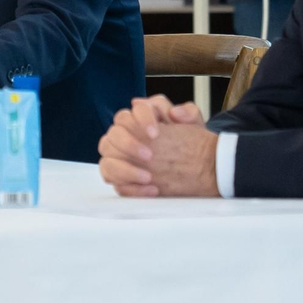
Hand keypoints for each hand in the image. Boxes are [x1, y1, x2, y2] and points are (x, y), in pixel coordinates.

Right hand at [98, 94, 218, 197]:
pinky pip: (114, 182)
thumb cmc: (189, 141)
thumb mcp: (194, 125)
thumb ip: (189, 112)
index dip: (140, 121)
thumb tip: (174, 113)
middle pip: (113, 134)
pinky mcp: (121, 177)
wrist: (196, 164)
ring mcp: (119, 157)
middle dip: (129, 144)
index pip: (130, 113)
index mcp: (138, 119)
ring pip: (106, 159)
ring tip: (148, 177)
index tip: (155, 133)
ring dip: (124, 169)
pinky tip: (152, 190)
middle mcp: (124, 135)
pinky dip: (131, 188)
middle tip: (149, 156)